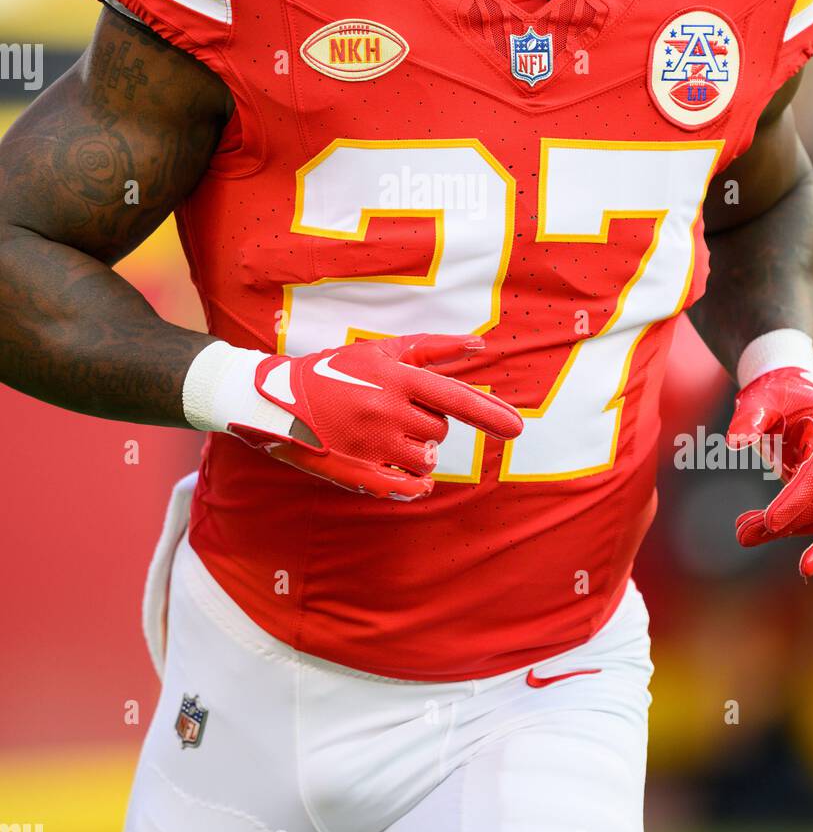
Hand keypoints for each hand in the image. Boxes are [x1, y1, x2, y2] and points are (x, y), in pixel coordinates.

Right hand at [228, 332, 522, 501]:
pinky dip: (415, 485)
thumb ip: (433, 348)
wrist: (276, 400)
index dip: (488, 413)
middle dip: (429, 424)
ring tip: (388, 437)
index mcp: (394, 378)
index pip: (453, 397)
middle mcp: (386, 411)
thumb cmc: (336, 370)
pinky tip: (409, 478)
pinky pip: (408, 488)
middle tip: (396, 413)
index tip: (517, 428)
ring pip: (426, 459)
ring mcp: (372, 445)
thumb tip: (479, 344)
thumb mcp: (382, 352)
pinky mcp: (359, 473)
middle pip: (439, 430)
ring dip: (419, 452)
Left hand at [726, 367, 812, 577]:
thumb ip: (748, 417)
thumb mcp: (760, 399)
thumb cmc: (779, 397)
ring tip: (745, 532)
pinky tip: (805, 567)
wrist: (797, 397)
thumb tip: (735, 441)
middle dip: (784, 523)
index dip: (795, 500)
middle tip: (742, 532)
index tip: (769, 522)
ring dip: (789, 533)